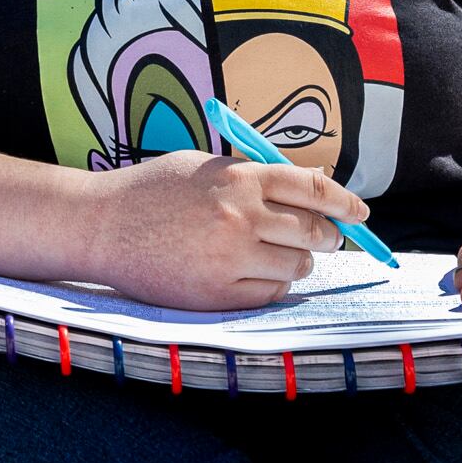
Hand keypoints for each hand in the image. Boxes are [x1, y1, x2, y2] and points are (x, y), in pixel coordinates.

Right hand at [88, 152, 370, 310]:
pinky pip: (271, 294)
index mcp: (241, 178)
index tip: (360, 212)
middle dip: (327, 236)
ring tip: (275, 255)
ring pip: (298, 266)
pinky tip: (252, 273)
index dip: (345, 202)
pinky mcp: (218, 294)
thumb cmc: (153, 193)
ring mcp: (231, 258)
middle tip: (323, 238)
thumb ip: (256, 177)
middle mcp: (242, 217)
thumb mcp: (206, 168)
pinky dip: (272, 286)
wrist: (101, 227)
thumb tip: (314, 190)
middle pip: (315, 231)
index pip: (315, 188)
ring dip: (297, 262)